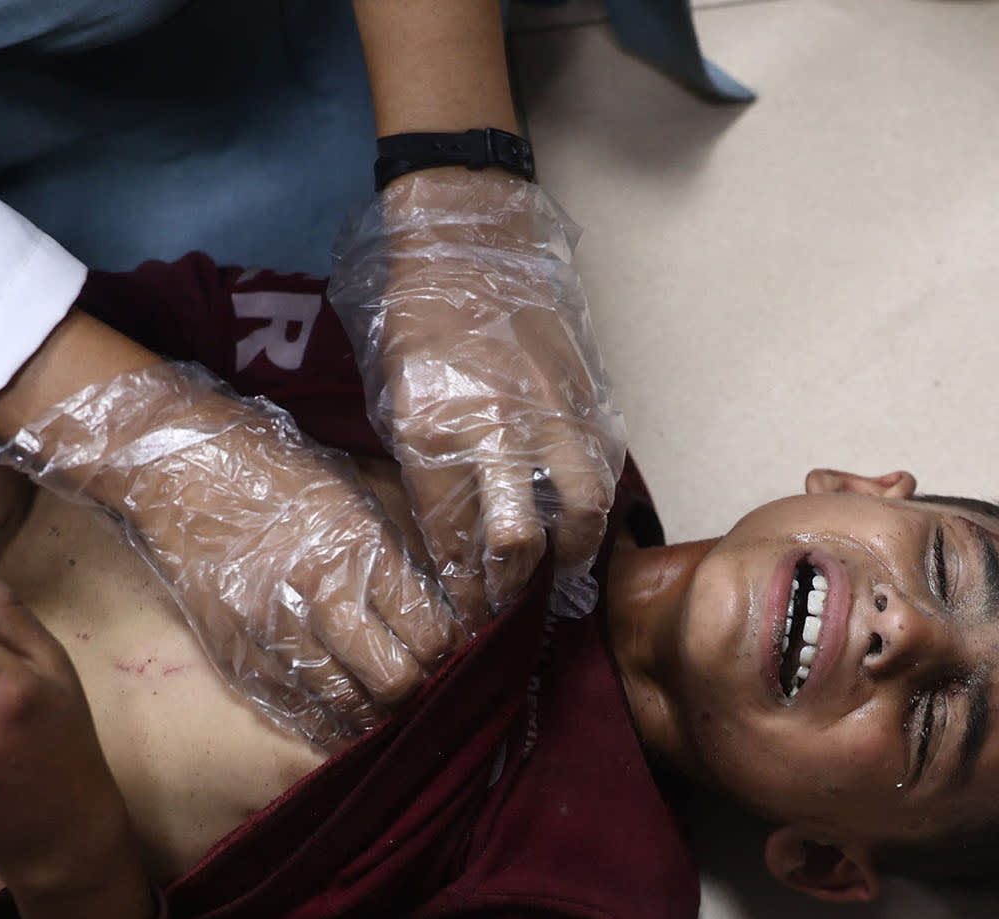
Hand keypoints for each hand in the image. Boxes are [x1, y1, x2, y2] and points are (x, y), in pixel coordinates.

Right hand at [0, 364, 465, 747]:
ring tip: (384, 703)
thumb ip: (393, 557)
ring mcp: (272, 629)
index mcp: (358, 546)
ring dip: (374, 711)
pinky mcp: (235, 652)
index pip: (430, 632)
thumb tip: (441, 614)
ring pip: (347, 704)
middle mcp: (318, 592)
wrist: (177, 470)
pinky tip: (342, 717)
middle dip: (419, 688)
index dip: (450, 651)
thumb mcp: (351, 495)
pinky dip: (325, 721)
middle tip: (422, 682)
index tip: (451, 651)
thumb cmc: (274, 473)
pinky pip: (294, 709)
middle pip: (396, 679)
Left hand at [329, 168, 627, 621]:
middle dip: (512, 586)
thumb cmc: (415, 308)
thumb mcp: (396, 392)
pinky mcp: (587, 392)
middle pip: (519, 542)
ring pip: (582, 510)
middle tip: (507, 603)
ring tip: (560, 569)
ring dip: (572, 551)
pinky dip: (594, 501)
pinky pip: (602, 465)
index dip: (460, 586)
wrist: (469, 230)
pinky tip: (581, 517)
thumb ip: (424, 462)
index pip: (454, 539)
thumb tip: (450, 528)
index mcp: (434, 430)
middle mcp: (497, 429)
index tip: (464, 609)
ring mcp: (551, 410)